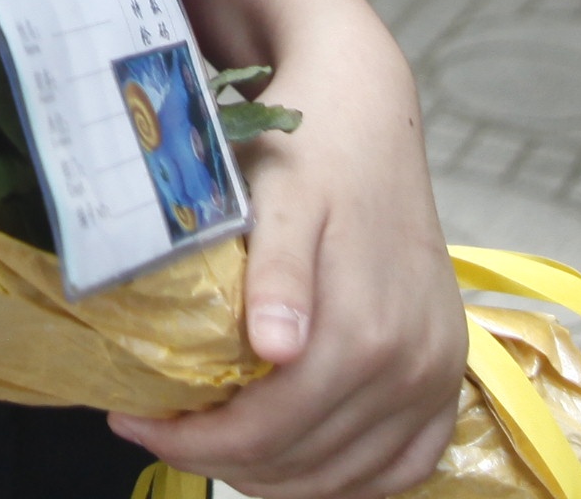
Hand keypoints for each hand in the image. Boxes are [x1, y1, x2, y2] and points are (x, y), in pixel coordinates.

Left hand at [129, 36, 465, 498]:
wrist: (369, 118)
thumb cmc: (312, 153)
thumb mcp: (279, 199)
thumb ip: (279, 275)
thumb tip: (275, 350)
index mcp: (366, 333)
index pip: (268, 432)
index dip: (193, 441)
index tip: (133, 422)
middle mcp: (411, 368)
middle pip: (304, 464)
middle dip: (221, 459)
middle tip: (160, 430)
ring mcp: (436, 378)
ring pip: (350, 480)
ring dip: (277, 478)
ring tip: (213, 443)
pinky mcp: (447, 376)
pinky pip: (406, 467)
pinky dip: (348, 480)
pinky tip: (297, 461)